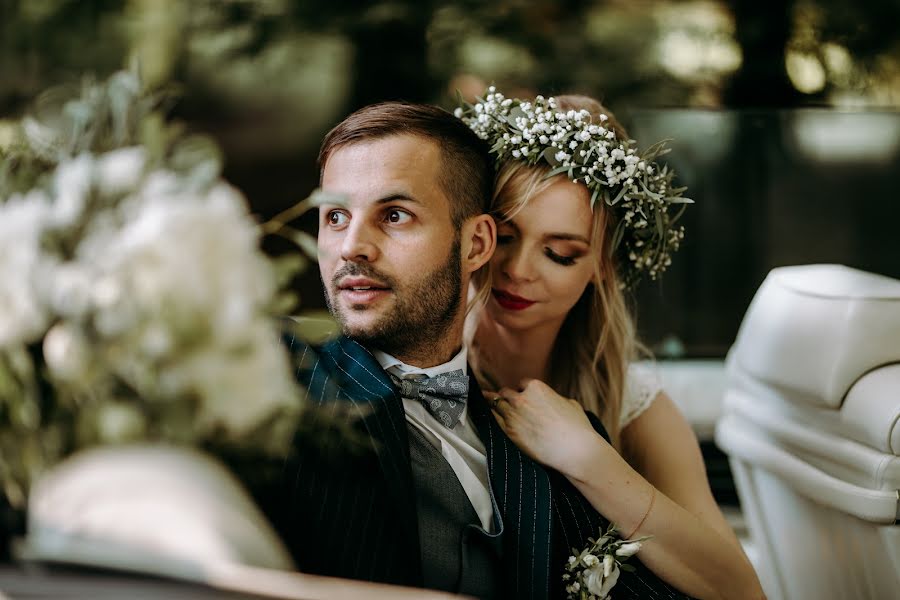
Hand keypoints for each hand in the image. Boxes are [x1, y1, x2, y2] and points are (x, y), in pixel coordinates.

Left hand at [489, 379, 604, 472]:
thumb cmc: (577, 428)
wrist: (575, 450)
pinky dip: (493, 416)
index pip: (522, 384)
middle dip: (507, 397)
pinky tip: (492, 416)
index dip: (522, 390)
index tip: (522, 396)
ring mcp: (513, 415)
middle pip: (506, 393)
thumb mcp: (570, 404)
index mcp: (537, 388)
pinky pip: (494, 419)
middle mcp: (522, 398)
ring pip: (496, 404)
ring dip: (495, 405)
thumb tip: (554, 400)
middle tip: (505, 401)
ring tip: (490, 403)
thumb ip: (556, 398)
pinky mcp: (509, 432)